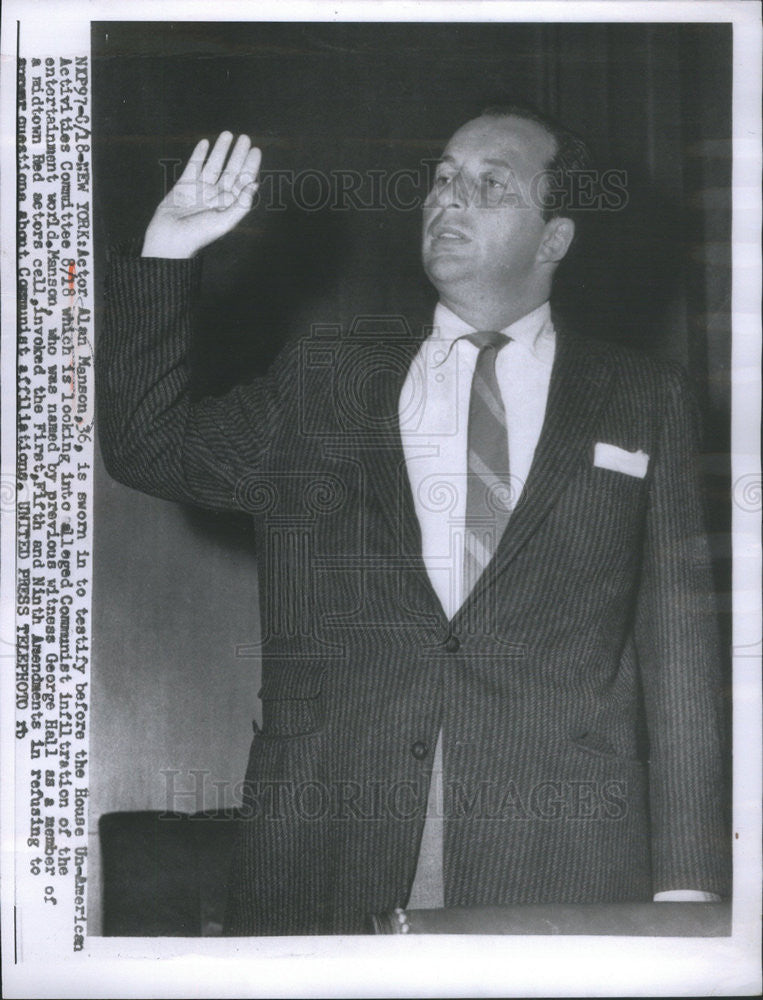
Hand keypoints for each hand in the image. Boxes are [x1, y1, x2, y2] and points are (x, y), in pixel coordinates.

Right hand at [141, 132, 261, 258]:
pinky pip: (193, 166)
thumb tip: (254, 186)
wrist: (170, 239)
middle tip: (246, 138)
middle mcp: (216, 196)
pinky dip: (199, 154)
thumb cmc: (198, 235)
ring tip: (228, 134)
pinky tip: (205, 142)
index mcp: (228, 205)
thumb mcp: (224, 222)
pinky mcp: (184, 186)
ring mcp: (200, 190)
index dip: (250, 166)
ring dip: (221, 150)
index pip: (243, 182)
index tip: (256, 151)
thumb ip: (240, 205)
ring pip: (213, 165)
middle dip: (238, 155)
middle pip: (231, 171)